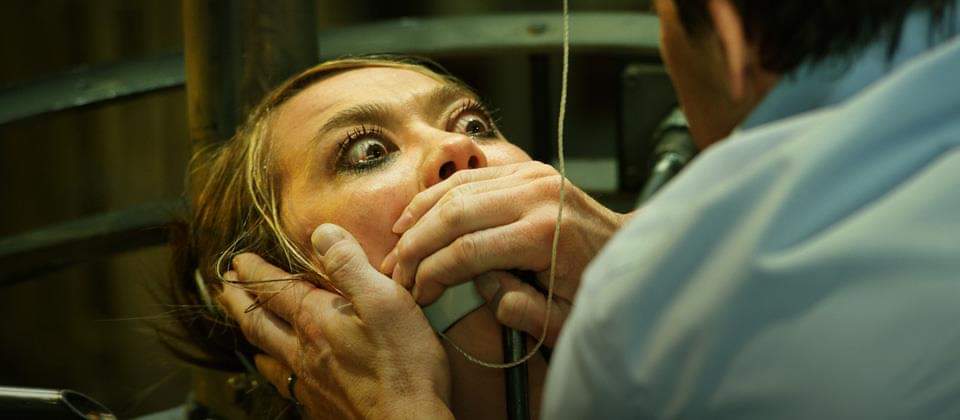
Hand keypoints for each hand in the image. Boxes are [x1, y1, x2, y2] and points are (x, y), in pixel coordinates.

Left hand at [218, 224, 452, 419]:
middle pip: (258, 322)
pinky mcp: (320, 406)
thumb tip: (320, 232)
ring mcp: (309, 382)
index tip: (238, 260)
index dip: (254, 271)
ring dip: (251, 334)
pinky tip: (280, 372)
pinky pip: (284, 383)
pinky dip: (273, 370)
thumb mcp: (385, 301)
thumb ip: (349, 265)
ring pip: (267, 354)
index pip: (274, 289)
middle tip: (223, 288)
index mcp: (316, 320)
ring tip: (243, 325)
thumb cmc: (403, 365)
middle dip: (239, 301)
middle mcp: (303, 350)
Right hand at [381, 162, 626, 345]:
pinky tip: (415, 216)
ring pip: (456, 190)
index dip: (432, 274)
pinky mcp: (527, 168)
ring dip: (418, 217)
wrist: (627, 248)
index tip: (417, 294)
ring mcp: (531, 175)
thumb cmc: (597, 287)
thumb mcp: (566, 319)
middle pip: (454, 214)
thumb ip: (522, 312)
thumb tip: (481, 291)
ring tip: (395, 246)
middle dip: (416, 245)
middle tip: (395, 272)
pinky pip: (470, 176)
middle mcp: (536, 196)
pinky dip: (437, 195)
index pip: (468, 251)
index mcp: (545, 235)